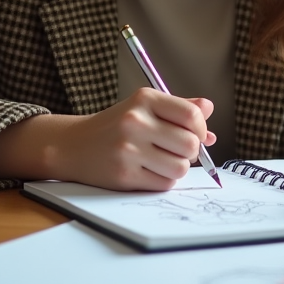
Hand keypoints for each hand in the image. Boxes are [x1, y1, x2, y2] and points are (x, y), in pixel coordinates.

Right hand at [0, 88, 215, 189]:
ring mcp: (129, 149)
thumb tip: (209, 110)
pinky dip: (162, 180)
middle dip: (190, 151)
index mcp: (145, 99)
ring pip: (181, 167)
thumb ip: (179, 107)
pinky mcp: (124, 174)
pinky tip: (148, 171)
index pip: (192, 115)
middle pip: (190, 145)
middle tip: (176, 150)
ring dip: (177, 168)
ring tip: (161, 161)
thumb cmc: (116, 125)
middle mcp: (136, 121)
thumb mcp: (144, 107)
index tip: (195, 134)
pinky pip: (164, 184)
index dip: (201, 129)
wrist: (73, 145)